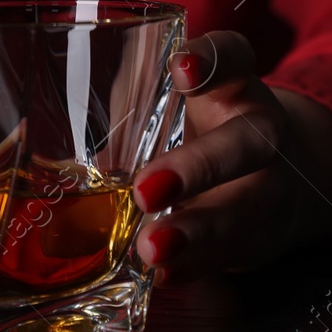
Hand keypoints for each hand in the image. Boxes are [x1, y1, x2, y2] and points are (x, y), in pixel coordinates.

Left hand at [131, 31, 331, 284]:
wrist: (271, 174)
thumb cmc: (197, 125)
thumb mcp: (168, 99)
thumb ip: (129, 105)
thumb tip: (60, 143)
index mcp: (235, 83)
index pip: (233, 57)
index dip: (211, 60)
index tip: (181, 68)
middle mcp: (262, 130)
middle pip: (248, 143)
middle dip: (199, 167)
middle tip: (147, 190)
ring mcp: (272, 185)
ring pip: (246, 208)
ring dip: (198, 230)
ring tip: (152, 247)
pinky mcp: (264, 234)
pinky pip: (235, 253)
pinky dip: (198, 266)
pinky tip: (165, 274)